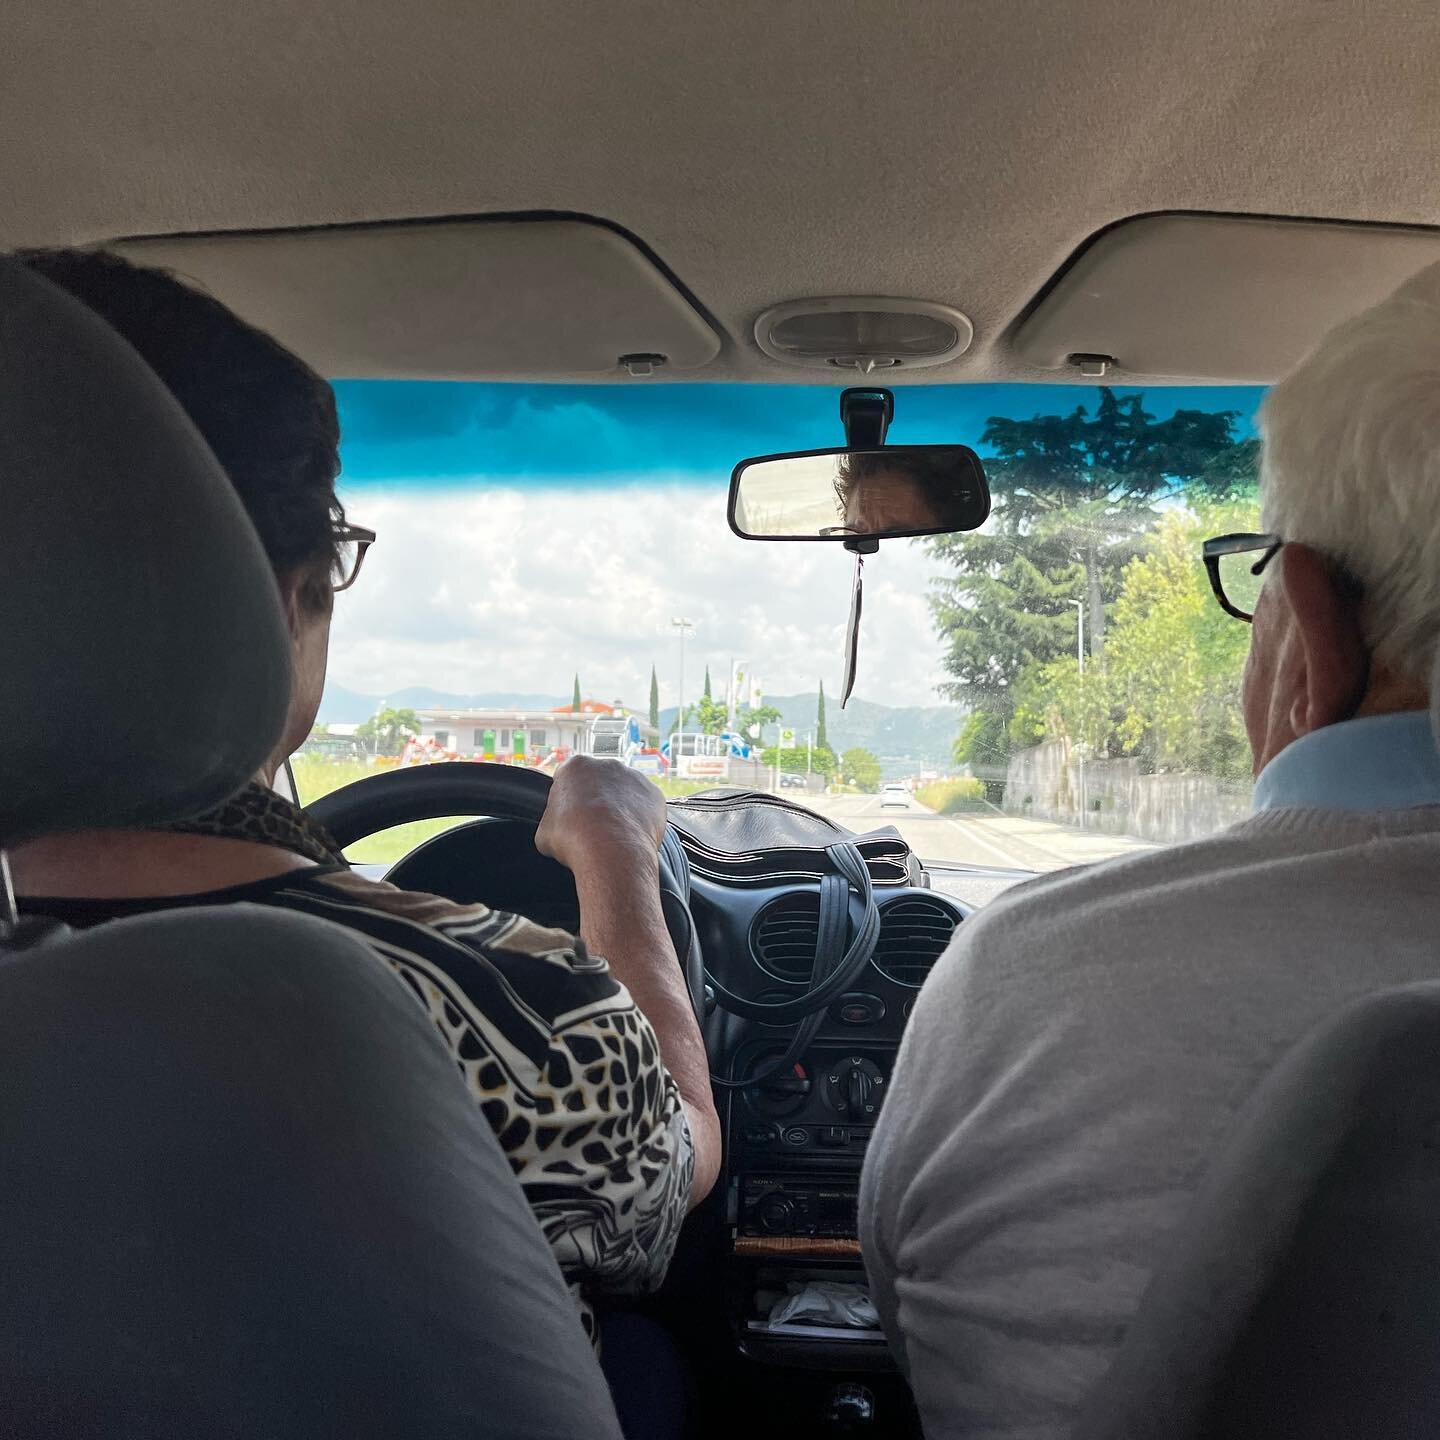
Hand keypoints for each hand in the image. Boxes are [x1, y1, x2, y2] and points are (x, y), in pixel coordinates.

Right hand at [535, 755, 666, 876]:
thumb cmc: (573, 838)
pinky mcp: (654, 794)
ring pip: (624, 793)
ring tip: (614, 835)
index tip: (570, 817)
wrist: (611, 850)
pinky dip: (640, 818)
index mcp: (576, 766)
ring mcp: (634, 777)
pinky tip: (631, 836)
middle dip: (596, 800)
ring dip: (619, 808)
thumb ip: (552, 820)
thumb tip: (555, 828)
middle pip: (599, 782)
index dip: (567, 800)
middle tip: (592, 827)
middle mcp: (607, 765)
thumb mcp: (544, 832)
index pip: (568, 779)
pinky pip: (645, 806)